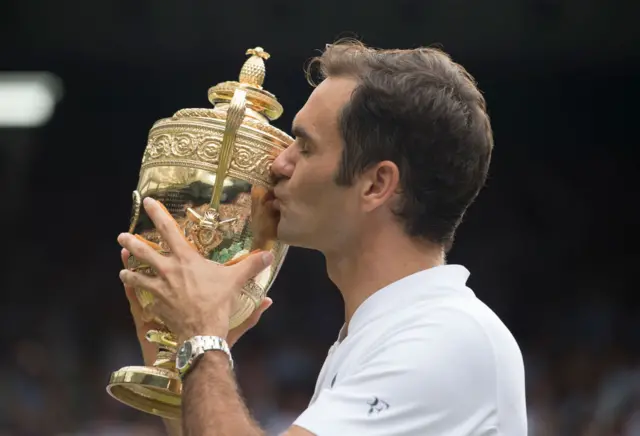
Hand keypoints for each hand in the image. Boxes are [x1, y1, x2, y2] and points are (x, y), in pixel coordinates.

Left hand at [118, 197, 273, 344]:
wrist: (202, 331)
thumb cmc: (218, 302)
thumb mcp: (236, 280)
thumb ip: (251, 266)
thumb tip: (269, 255)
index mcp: (185, 259)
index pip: (167, 230)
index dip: (156, 213)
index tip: (146, 202)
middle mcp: (167, 270)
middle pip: (143, 252)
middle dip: (131, 243)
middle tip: (121, 236)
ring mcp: (158, 289)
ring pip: (136, 277)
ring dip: (129, 272)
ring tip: (123, 270)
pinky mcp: (156, 306)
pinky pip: (144, 300)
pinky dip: (142, 297)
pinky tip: (140, 298)